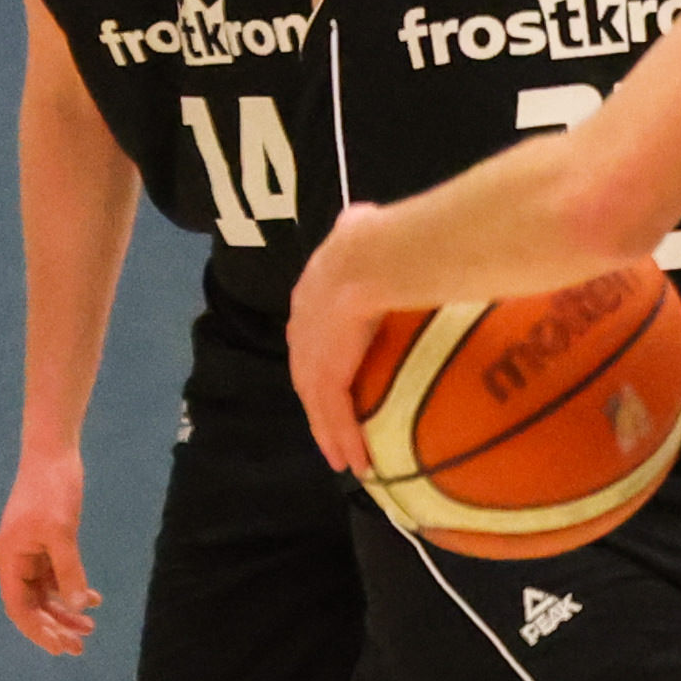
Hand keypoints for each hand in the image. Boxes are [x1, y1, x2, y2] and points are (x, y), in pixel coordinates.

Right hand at [0, 451, 95, 654]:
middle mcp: (16, 560)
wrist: (53, 453)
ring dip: (66, 610)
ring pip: (46, 593)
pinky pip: (57, 576)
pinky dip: (73, 588)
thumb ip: (70, 570)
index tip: (59, 648)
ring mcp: (31, 552)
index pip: (19, 607)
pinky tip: (95, 600)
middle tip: (79, 648)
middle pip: (32, 605)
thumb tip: (79, 606)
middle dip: (54, 627)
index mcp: (10, 559)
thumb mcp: (62, 532)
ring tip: (90, 629)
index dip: (37, 631)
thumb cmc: (52, 489)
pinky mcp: (47, 542)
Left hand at [287, 209, 389, 475]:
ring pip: (317, 404)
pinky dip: (343, 440)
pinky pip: (334, 417)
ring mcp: (312, 355)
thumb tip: (366, 218)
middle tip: (330, 427)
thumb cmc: (377, 238)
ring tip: (344, 460)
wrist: (371, 260)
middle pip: (308, 374)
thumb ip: (360, 227)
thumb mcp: (360, 225)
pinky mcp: (326, 377)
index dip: (319, 353)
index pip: (311, 331)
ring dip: (329, 434)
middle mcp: (303, 327)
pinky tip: (354, 462)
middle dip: (318, 402)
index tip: (331, 371)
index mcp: (311, 293)